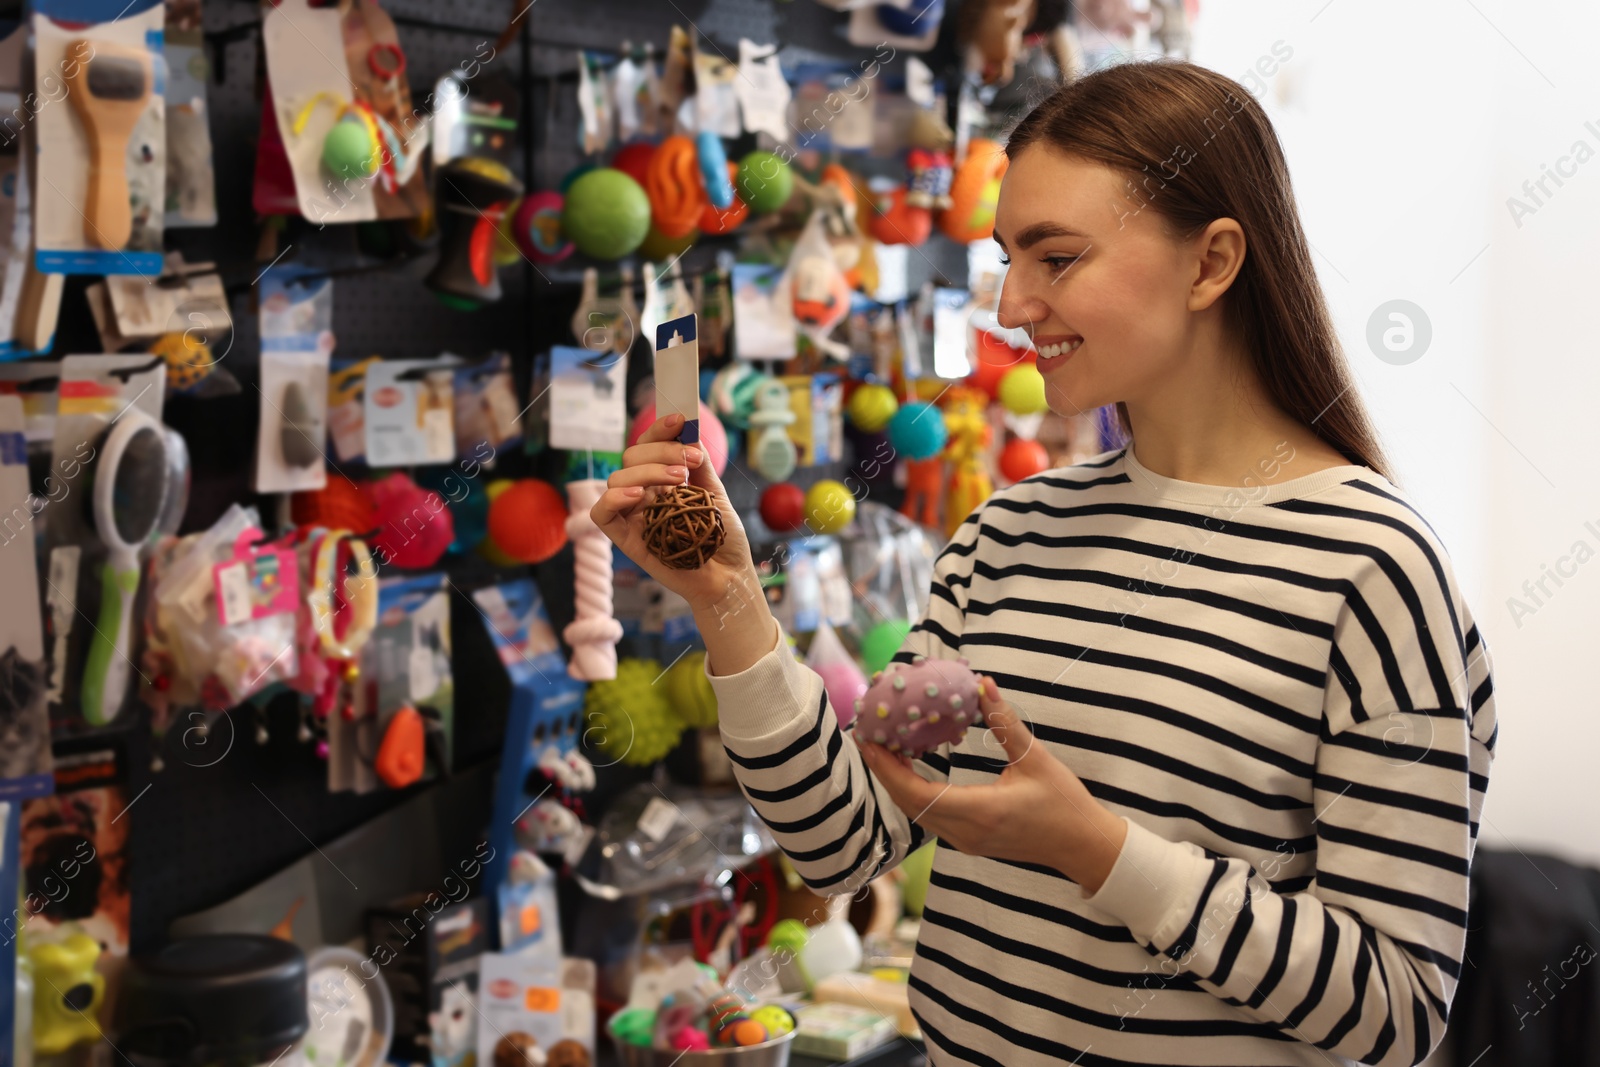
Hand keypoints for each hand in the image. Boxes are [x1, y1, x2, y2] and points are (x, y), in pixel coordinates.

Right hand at [591, 413, 759, 614]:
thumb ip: (700, 464)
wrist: (728, 576)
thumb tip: (689, 429)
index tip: (679, 420)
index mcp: (663, 481)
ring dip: (647, 471)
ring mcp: (633, 516)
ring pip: (617, 479)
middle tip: (690, 462)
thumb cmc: (722, 538)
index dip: (659, 429)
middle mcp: (644, 495)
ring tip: (679, 481)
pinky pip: (601, 513)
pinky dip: (614, 498)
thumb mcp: (715, 494)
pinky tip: (640, 497)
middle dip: (660, 451)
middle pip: (631, 457)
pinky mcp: (626, 539)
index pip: (648, 445)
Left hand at [859, 676, 1128, 894]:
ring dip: (896, 782)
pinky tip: (910, 768)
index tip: (869, 741)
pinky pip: (930, 817)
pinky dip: (914, 792)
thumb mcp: (1036, 758)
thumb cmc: (1065, 803)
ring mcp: (966, 841)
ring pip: (917, 813)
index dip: (887, 768)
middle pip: (909, 804)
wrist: (1083, 847)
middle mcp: (966, 832)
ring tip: (882, 748)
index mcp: (981, 812)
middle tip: (867, 736)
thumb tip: (984, 684)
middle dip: (883, 771)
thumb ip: (1006, 722)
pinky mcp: (970, 841)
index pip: (917, 793)